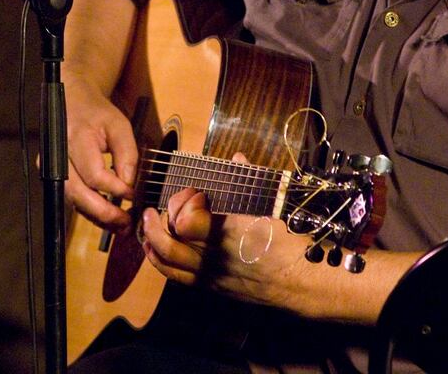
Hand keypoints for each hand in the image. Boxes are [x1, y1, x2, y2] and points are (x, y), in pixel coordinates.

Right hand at [65, 75, 137, 232]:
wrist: (73, 104)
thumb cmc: (98, 113)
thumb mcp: (119, 125)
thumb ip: (126, 153)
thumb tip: (129, 183)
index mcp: (76, 138)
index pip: (94, 173)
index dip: (115, 188)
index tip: (134, 195)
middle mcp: (58, 156)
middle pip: (78, 193)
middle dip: (104, 212)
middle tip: (126, 222)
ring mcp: (52, 168)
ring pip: (74, 200)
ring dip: (97, 217)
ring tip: (120, 226)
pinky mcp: (55, 176)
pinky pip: (73, 197)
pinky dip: (91, 210)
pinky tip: (108, 217)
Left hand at [141, 182, 315, 314]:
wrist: (299, 281)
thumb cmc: (288, 240)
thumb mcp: (273, 205)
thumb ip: (251, 181)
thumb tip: (237, 158)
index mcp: (228, 232)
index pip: (186, 220)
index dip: (183, 203)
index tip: (195, 194)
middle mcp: (214, 257)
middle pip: (170, 241)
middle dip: (156, 222)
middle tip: (154, 208)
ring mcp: (210, 276)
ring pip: (168, 261)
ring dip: (152, 242)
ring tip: (148, 226)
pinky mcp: (211, 288)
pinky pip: (177, 277)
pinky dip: (160, 261)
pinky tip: (158, 250)